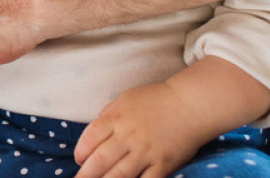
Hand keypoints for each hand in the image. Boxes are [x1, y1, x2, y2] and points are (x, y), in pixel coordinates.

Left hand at [73, 83, 205, 177]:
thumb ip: (108, 116)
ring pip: (119, 175)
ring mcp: (146, 152)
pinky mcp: (163, 164)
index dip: (81, 152)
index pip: (90, 138)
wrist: (190, 105)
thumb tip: (93, 135)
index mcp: (116, 118)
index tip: (79, 161)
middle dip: (86, 175)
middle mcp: (128, 136)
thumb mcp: (125, 99)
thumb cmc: (155, 100)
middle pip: (100, 160)